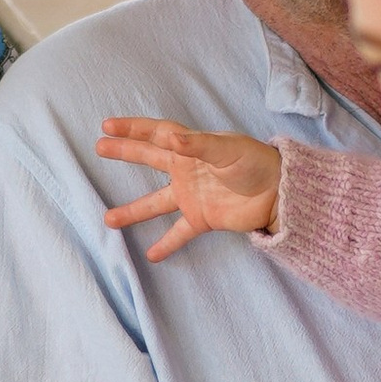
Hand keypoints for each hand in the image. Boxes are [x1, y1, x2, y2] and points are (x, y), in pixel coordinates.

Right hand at [97, 123, 282, 261]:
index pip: (158, 134)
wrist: (280, 193)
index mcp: (192, 147)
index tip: (108, 126)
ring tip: (109, 220)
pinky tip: (151, 255)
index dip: (134, 128)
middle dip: (126, 152)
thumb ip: (198, 145)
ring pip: (155, 203)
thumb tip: (172, 140)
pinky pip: (179, 233)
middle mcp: (187, 170)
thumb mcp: (228, 150)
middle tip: (99, 148)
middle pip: (150, 159)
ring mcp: (192, 196)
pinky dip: (167, 244)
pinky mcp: (202, 218)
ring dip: (134, 211)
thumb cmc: (257, 163)